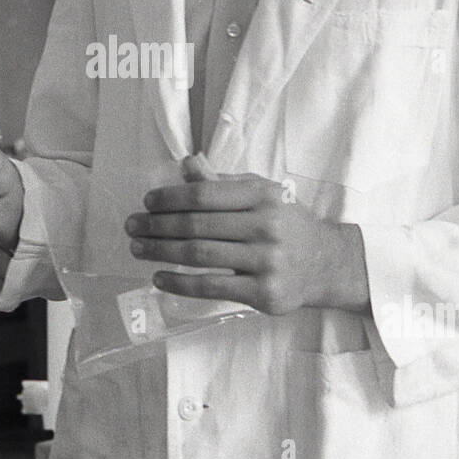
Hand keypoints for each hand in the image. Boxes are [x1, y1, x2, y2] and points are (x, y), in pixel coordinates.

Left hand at [124, 171, 368, 315]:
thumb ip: (223, 183)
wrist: (327, 263)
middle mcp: (265, 226)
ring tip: (138, 250)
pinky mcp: (263, 293)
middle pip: (196, 225)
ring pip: (200, 255)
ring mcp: (265, 262)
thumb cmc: (285, 224)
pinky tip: (160, 277)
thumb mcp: (261, 194)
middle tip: (132, 227)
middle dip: (157, 226)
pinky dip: (180, 283)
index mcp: (262, 196)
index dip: (169, 198)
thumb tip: (186, 164)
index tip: (147, 202)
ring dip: (161, 252)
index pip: (204, 195)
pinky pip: (211, 288)